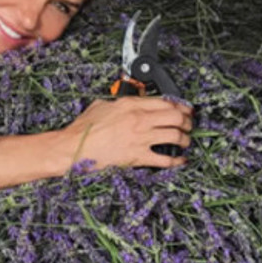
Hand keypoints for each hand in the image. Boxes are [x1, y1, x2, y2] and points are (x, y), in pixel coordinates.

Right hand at [63, 96, 192, 169]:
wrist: (73, 148)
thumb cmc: (82, 130)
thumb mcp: (99, 106)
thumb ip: (114, 103)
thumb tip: (120, 104)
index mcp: (130, 104)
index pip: (165, 101)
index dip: (179, 106)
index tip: (184, 109)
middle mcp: (139, 119)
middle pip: (176, 116)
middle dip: (186, 121)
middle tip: (188, 125)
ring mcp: (140, 138)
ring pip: (175, 136)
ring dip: (184, 139)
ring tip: (185, 141)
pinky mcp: (138, 156)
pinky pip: (165, 159)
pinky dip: (176, 161)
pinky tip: (180, 160)